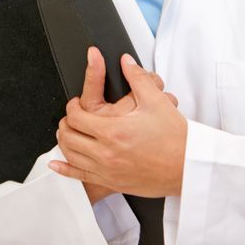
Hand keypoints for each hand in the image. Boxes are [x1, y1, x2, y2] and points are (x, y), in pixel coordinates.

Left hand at [50, 48, 185, 198]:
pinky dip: (65, 170)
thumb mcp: (155, 101)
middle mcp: (106, 153)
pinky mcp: (113, 183)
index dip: (72, 106)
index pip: (77, 117)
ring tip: (68, 131)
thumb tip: (125, 61)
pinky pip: (81, 178)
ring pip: (71, 156)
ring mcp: (108, 171)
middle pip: (69, 136)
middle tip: (71, 115)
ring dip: (64, 142)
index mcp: (113, 131)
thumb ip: (137, 77)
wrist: (188, 167)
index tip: (76, 102)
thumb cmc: (175, 138)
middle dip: (65, 123)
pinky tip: (56, 165)